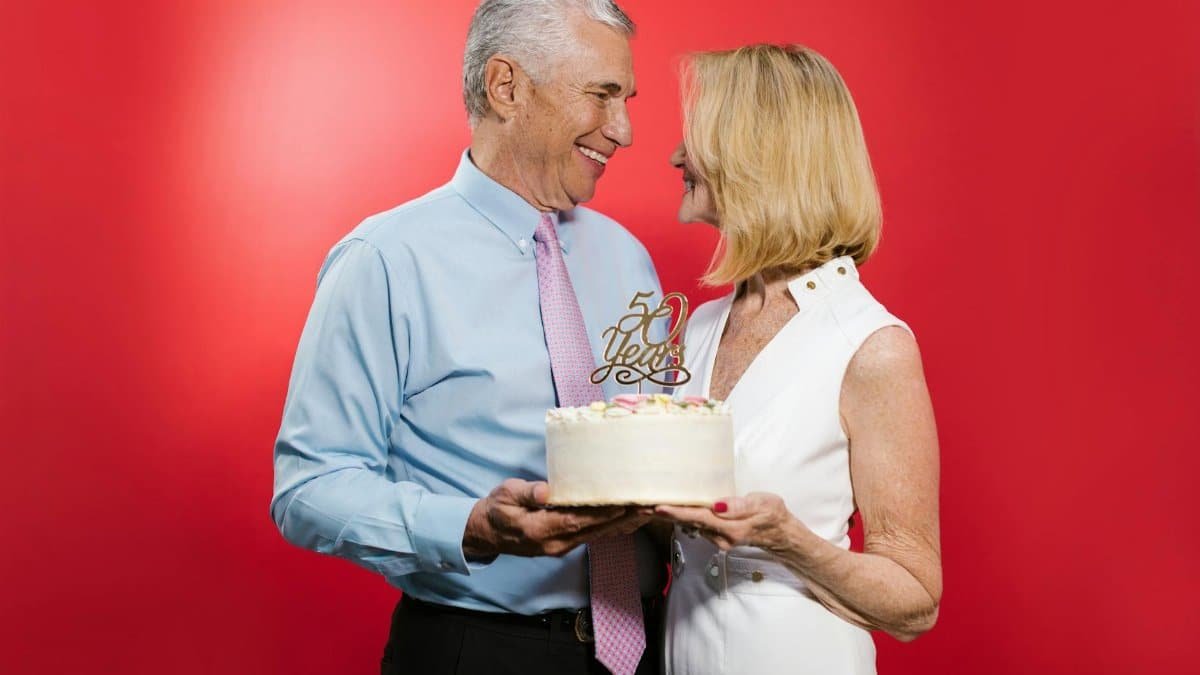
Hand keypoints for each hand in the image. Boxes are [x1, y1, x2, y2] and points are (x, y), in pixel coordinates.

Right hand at [463, 479, 649, 559]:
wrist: (486, 533)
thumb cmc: (496, 510)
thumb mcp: (505, 495)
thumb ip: (527, 493)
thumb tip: (546, 492)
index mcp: (539, 530)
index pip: (577, 521)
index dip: (602, 513)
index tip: (624, 503)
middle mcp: (555, 543)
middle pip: (595, 531)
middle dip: (623, 518)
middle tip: (648, 505)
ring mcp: (561, 546)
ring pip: (597, 535)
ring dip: (623, 524)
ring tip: (647, 511)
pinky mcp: (565, 544)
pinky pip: (593, 536)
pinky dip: (612, 527)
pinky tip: (629, 519)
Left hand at [654, 492, 797, 551]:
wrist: (779, 534)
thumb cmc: (772, 515)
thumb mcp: (763, 504)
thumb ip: (740, 506)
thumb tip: (718, 506)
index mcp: (731, 527)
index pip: (699, 517)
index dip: (677, 512)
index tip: (657, 506)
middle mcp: (720, 536)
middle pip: (687, 521)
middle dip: (662, 513)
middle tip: (638, 504)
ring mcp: (716, 537)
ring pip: (687, 523)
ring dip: (665, 515)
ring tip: (643, 504)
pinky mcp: (714, 534)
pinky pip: (692, 523)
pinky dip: (676, 516)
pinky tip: (663, 509)